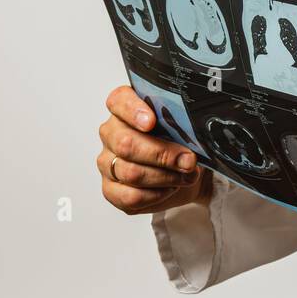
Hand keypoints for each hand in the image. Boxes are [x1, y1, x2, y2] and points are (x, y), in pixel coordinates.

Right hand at [96, 86, 211, 215]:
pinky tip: (170, 188)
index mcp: (124, 108)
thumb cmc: (180, 142)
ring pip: (130, 172)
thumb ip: (183, 126)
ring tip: (185, 176)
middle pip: (126, 143)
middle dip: (162, 154)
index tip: (151, 121)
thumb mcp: (185, 127)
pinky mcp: (111, 189)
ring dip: (165, 177)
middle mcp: (112, 133)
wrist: (185, 171)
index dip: (134, 111)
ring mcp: (107, 161)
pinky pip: (130, 196)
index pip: (119, 101)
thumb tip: (189, 144)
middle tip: (188, 160)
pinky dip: (157, 194)